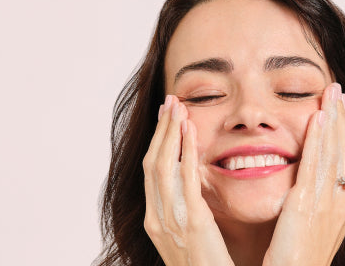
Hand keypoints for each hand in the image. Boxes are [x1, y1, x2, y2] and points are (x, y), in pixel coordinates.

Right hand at [143, 95, 234, 265]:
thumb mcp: (188, 242)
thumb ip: (185, 216)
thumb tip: (192, 193)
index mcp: (155, 221)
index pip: (151, 173)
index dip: (158, 143)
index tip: (166, 120)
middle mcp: (157, 218)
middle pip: (152, 163)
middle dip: (160, 131)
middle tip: (170, 102)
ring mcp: (171, 221)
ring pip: (162, 166)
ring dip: (169, 133)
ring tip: (178, 107)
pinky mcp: (193, 223)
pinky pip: (185, 180)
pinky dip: (185, 152)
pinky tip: (190, 132)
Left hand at [263, 83, 344, 265]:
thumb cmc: (294, 259)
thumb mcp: (306, 227)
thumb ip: (307, 205)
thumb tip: (301, 189)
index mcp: (339, 207)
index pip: (343, 162)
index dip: (341, 134)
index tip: (338, 110)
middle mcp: (339, 201)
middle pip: (343, 151)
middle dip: (340, 119)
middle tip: (337, 91)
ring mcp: (328, 202)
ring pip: (333, 152)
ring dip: (332, 120)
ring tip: (330, 94)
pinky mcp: (308, 204)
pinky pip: (315, 165)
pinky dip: (318, 141)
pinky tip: (317, 119)